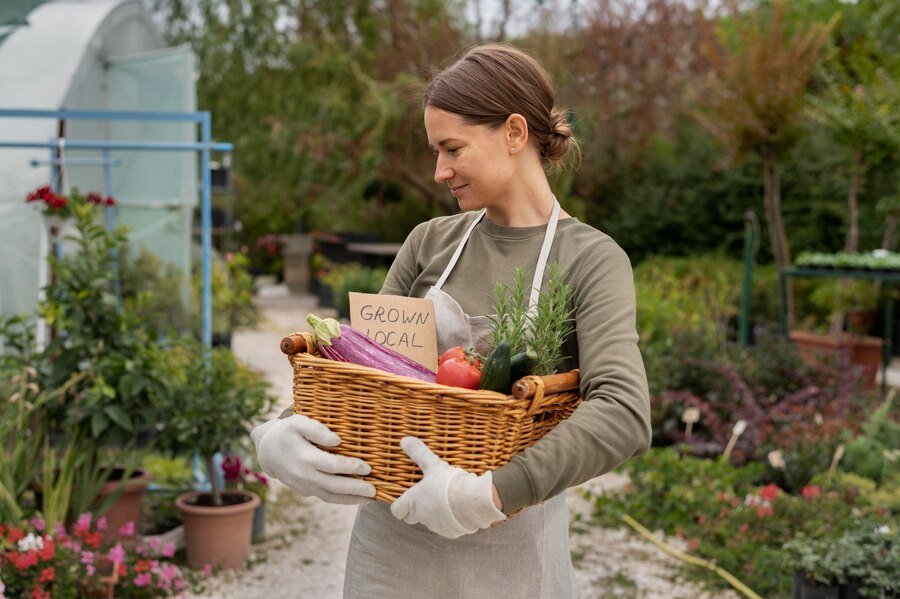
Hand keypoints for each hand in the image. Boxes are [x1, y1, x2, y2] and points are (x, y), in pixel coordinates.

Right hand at [252, 414, 375, 504]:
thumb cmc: (287, 432)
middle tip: (375, 490)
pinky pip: (326, 497)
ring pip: (331, 497)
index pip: (333, 466)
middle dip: (356, 489)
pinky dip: (342, 500)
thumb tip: (337, 441)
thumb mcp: (298, 422)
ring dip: (352, 500)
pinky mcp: (306, 491)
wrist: (267, 451)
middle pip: (334, 486)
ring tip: (371, 499)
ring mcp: (305, 487)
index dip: (352, 468)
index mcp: (305, 458)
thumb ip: (317, 429)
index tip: (368, 468)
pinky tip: (357, 498)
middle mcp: (305, 476)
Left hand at [390, 437, 505, 537]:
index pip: (396, 511)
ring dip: (433, 513)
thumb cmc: (449, 483)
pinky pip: (446, 526)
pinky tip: (457, 508)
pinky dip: (448, 519)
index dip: (399, 504)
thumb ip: (418, 453)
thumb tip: (404, 440)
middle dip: (415, 509)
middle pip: (410, 518)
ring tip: (445, 499)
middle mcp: (421, 517)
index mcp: (413, 502)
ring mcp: (436, 526)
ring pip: (429, 521)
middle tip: (424, 496)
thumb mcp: (433, 464)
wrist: (473, 501)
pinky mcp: (450, 532)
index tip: (405, 497)